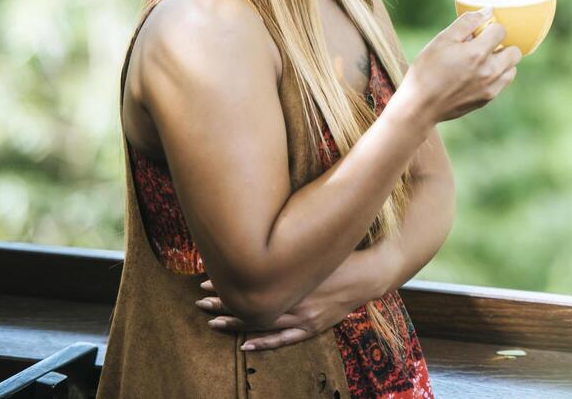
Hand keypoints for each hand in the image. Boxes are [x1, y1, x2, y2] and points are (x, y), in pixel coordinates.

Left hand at [196, 242, 393, 350]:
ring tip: (212, 322)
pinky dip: (264, 344)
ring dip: (236, 324)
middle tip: (200, 301)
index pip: (252, 282)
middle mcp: (295, 300)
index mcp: (294, 277)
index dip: (228, 281)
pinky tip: (245, 347)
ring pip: (262, 324)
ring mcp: (304, 317)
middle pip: (252, 304)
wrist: (371, 273)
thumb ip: (292, 237)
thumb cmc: (344, 253)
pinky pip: (284, 340)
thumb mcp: (316, 241)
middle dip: (224, 303)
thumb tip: (265, 223)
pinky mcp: (313, 328)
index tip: (207, 278)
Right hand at [400, 5, 522, 124]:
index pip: (501, 31)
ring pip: (512, 69)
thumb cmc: (427, 70)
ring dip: (503, 61)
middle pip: (514, 51)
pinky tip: (479, 75)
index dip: (491, 27)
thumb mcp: (442, 40)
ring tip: (483, 61)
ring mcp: (490, 87)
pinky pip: (503, 83)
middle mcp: (490, 71)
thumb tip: (488, 11)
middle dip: (503, 44)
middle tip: (485, 45)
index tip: (480, 31)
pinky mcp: (487, 99)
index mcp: (477, 53)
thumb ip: (467, 23)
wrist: (419, 106)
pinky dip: (497, 76)